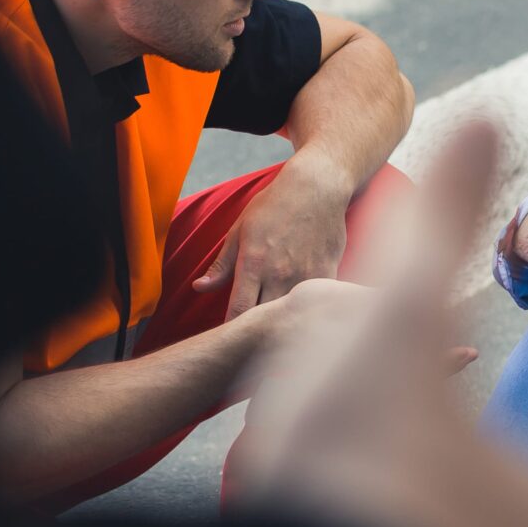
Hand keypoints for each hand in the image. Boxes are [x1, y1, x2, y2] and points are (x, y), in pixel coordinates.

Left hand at [196, 158, 354, 319]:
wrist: (317, 188)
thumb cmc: (274, 206)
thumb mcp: (240, 230)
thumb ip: (222, 264)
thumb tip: (199, 287)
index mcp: (253, 263)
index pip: (239, 310)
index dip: (232, 328)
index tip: (230, 335)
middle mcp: (280, 273)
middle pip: (265, 318)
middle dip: (257, 330)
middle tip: (251, 338)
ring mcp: (306, 275)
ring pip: (293, 314)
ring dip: (284, 323)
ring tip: (278, 330)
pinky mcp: (328, 273)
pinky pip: (317, 302)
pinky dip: (309, 310)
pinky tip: (304, 314)